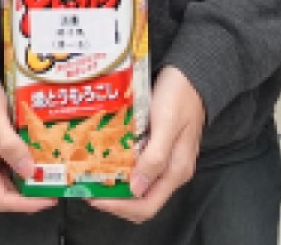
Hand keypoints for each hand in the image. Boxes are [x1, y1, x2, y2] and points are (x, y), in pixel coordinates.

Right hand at [0, 53, 55, 214]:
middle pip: (5, 188)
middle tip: (59, 181)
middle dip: (32, 189)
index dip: (26, 204)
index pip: (1, 198)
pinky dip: (22, 156)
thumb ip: (8, 143)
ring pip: (7, 172)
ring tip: (54, 166)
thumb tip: (29, 172)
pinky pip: (5, 155)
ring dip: (29, 172)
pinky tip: (39, 147)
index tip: (51, 198)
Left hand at [91, 67, 205, 223]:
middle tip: (89, 186)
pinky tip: (106, 158)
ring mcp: (165, 160)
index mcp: (176, 171)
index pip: (147, 206)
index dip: (120, 207)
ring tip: (93, 174)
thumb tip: (136, 190)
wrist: (191, 73)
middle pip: (141, 200)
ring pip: (138, 185)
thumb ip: (155, 157)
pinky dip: (121, 168)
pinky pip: (138, 167)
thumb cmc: (180, 95)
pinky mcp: (158, 148)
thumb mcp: (167, 124)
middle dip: (114, 199)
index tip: (95, 197)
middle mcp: (171, 171)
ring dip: (116, 184)